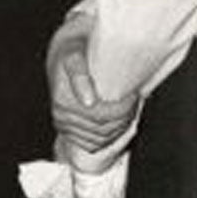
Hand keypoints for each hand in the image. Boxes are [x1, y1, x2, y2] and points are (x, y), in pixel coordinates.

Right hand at [46, 27, 137, 153]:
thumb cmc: (74, 52)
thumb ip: (79, 74)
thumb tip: (88, 102)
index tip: (134, 94)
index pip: (101, 116)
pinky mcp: (69, 133)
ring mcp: (65, 127)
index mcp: (62, 99)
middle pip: (103, 129)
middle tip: (136, 100)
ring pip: (101, 139)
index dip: (122, 109)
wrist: (63, 59)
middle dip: (125, 117)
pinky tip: (119, 122)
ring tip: (130, 109)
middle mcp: (61, 116)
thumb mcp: (75, 55)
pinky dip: (110, 138)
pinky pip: (93, 145)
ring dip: (120, 128)